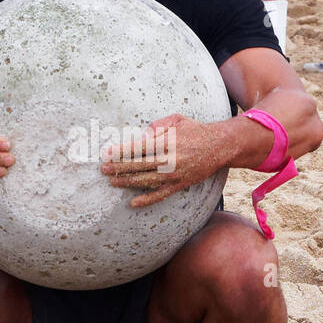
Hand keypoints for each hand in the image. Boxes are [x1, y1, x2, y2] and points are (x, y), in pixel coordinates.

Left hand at [100, 114, 227, 207]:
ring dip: (127, 182)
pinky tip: (133, 203)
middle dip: (119, 167)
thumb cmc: (195, 130)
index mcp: (167, 142)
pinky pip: (161, 194)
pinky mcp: (180, 184)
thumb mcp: (177, 120)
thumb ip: (158, 126)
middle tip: (103, 169)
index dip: (121, 151)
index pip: (139, 148)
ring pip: (146, 181)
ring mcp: (174, 174)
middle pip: (138, 165)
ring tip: (112, 182)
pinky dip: (147, 199)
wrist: (219, 146)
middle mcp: (169, 160)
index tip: (107, 153)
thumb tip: (141, 137)